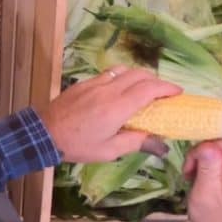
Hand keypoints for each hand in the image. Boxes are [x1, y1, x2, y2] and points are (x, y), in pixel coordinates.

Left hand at [39, 66, 181, 162]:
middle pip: (139, 74)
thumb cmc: (77, 145)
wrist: (43, 134)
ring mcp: (93, 83)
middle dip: (156, 80)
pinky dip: (121, 77)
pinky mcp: (83, 83)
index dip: (167, 88)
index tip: (178, 93)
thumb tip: (161, 146)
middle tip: (164, 93)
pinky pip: (108, 74)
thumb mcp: (109, 151)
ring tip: (144, 89)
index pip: (149, 89)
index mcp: (117, 107)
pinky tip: (120, 90)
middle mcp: (107, 90)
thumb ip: (136, 143)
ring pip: (123, 70)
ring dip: (138, 76)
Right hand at [184, 140, 221, 221]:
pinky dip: (213, 167)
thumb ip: (208, 168)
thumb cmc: (210, 221)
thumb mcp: (205, 194)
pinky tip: (204, 180)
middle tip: (189, 172)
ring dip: (206, 161)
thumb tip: (207, 145)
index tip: (192, 163)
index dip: (208, 147)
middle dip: (205, 155)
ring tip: (194, 178)